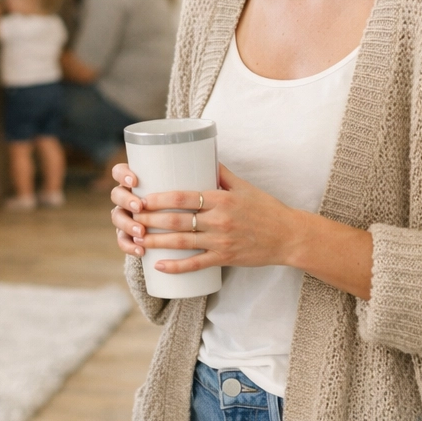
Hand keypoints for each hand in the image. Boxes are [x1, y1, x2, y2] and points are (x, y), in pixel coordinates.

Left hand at [109, 162, 306, 274]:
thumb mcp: (244, 186)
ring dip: (156, 241)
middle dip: (150, 219)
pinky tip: (159, 266)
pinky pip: (196, 264)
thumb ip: (221, 173)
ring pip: (182, 242)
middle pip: (177, 220)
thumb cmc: (266, 208)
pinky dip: (176, 266)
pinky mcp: (225, 258)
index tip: (141, 198)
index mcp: (222, 199)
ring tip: (136, 240)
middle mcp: (220, 220)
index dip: (159, 198)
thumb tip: (202, 154)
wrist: (289, 236)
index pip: (184, 197)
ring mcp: (222, 241)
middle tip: (131, 217)